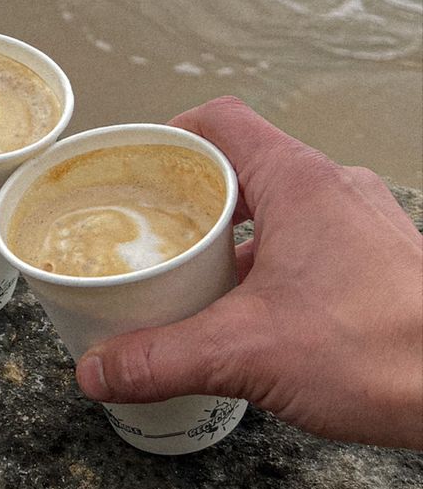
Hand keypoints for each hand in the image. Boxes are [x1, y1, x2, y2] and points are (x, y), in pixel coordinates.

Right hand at [76, 97, 422, 448]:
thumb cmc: (387, 347)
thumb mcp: (249, 351)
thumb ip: (164, 357)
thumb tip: (101, 368)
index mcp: (297, 180)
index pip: (221, 120)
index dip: (174, 134)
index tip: (140, 164)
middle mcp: (331, 188)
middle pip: (244, 165)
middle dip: (195, 197)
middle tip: (158, 231)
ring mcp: (358, 221)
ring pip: (278, 206)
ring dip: (236, 235)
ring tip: (199, 276)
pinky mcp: (376, 258)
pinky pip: (310, 239)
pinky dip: (274, 262)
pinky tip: (258, 310)